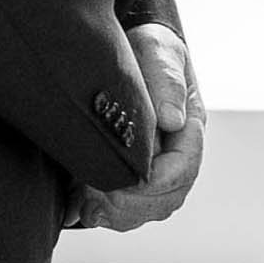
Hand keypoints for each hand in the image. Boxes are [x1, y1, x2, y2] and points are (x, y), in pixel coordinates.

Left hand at [73, 28, 206, 232]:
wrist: (126, 47)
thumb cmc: (147, 48)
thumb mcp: (159, 53)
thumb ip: (167, 83)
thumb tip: (173, 120)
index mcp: (188, 128)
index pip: (183, 168)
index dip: (156, 182)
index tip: (130, 181)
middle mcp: (173, 153)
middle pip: (166, 198)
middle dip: (133, 205)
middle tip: (99, 200)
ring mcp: (151, 167)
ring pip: (144, 209)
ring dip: (116, 215)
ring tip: (87, 208)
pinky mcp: (125, 174)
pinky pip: (119, 207)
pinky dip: (99, 213)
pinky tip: (75, 210)